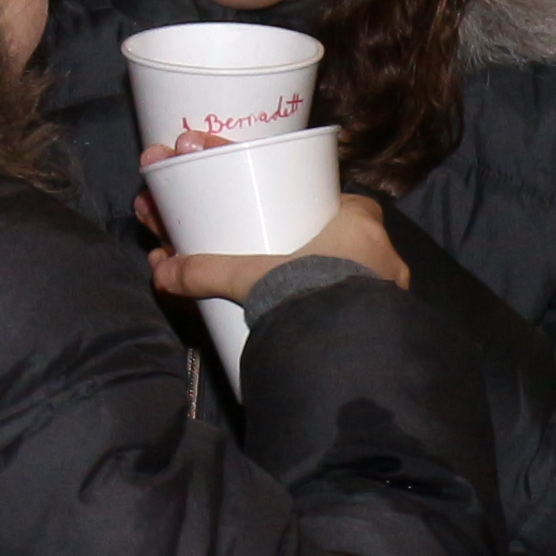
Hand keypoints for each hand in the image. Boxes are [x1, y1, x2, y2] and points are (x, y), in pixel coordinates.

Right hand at [149, 191, 403, 304]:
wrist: (347, 350)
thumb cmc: (309, 292)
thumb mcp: (253, 278)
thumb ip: (210, 272)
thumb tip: (162, 272)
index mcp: (362, 224)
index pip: (346, 206)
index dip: (319, 210)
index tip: (292, 219)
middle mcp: (386, 254)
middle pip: (348, 242)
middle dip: (315, 251)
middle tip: (283, 260)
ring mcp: (392, 291)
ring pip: (359, 277)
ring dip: (329, 283)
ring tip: (296, 293)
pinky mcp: (390, 324)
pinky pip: (367, 310)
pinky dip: (344, 313)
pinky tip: (322, 320)